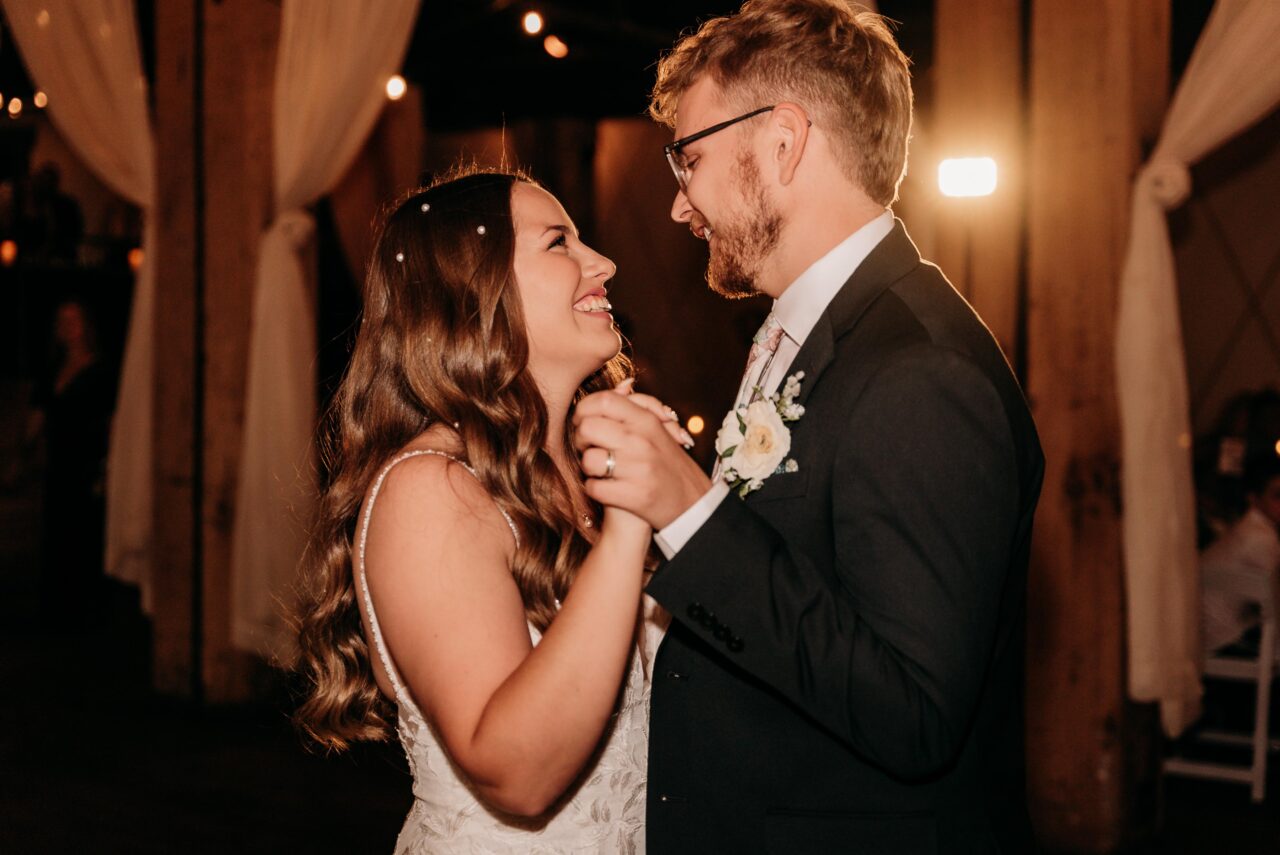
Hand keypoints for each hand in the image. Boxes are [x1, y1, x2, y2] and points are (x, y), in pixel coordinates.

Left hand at [573, 390, 710, 529]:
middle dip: (581, 440)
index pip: (604, 400)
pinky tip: (606, 487)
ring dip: (588, 468)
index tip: (583, 421)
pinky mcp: (633, 496)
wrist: (693, 504)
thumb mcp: (659, 430)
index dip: (584, 409)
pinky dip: (595, 489)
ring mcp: (638, 469)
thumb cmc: (668, 464)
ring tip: (600, 469)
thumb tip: (622, 385)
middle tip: (590, 448)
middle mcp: (642, 442)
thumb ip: (639, 407)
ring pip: (588, 460)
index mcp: (647, 421)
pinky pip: (593, 487)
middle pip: (588, 428)